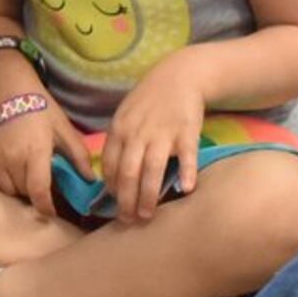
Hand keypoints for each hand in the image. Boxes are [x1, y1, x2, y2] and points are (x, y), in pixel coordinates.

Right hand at [0, 98, 70, 217]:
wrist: (8, 91)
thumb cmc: (40, 109)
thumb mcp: (63, 129)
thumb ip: (78, 156)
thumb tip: (91, 181)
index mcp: (35, 151)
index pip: (38, 191)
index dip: (45, 207)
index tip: (50, 212)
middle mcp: (12, 158)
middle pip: (23, 191)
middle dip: (34, 193)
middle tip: (40, 185)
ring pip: (6, 190)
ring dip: (17, 189)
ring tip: (25, 178)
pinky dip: (0, 183)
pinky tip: (9, 173)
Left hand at [100, 57, 209, 227]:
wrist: (180, 75)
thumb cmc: (149, 100)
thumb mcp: (125, 116)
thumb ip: (119, 143)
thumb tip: (111, 176)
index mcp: (120, 130)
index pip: (111, 166)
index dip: (112, 189)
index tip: (115, 205)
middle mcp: (138, 133)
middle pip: (128, 173)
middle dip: (126, 201)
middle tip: (128, 221)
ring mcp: (163, 133)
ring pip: (152, 169)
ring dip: (148, 195)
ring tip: (147, 215)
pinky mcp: (187, 131)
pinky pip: (186, 155)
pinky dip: (186, 172)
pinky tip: (186, 189)